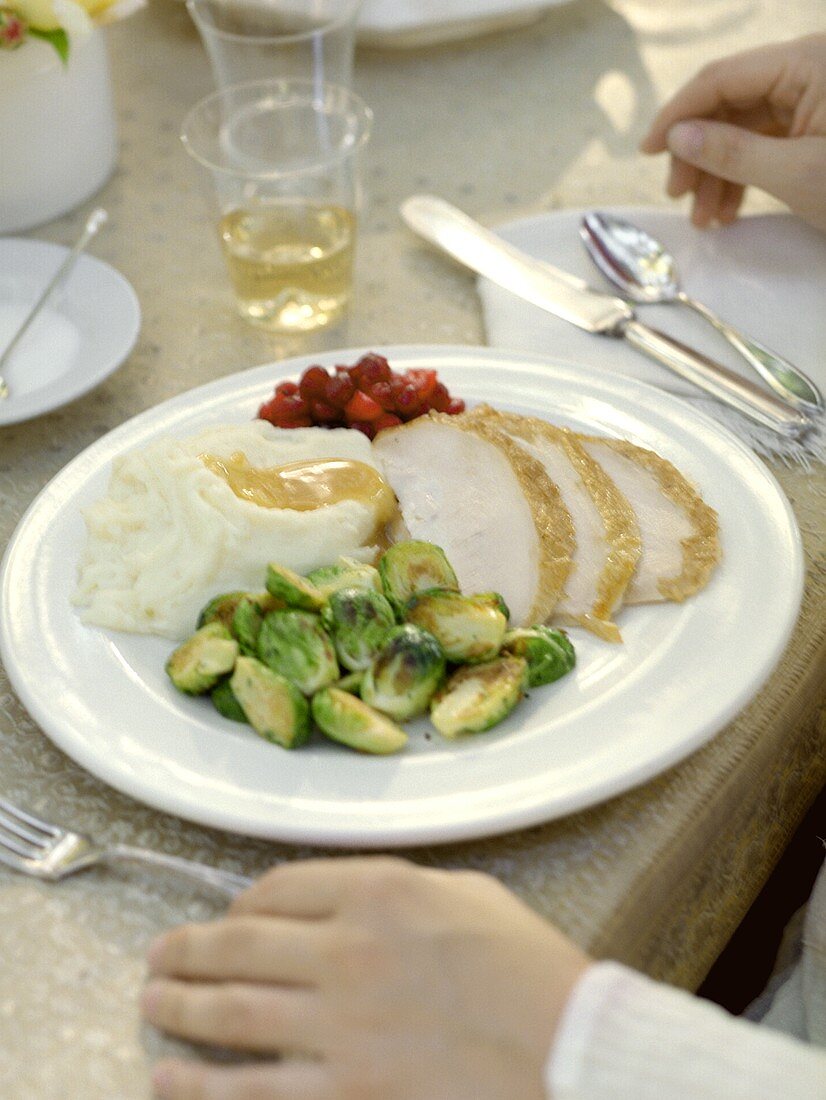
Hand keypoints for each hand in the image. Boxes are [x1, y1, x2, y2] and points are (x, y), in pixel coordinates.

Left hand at [142, 857, 590, 1099]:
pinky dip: (201, 1089)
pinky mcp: (346, 1097)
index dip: (241, 900)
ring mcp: (341, 1030)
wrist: (572, 1051)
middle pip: (239, 946)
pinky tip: (169, 1081)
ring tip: (149, 1004)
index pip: (280, 886)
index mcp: (379, 894)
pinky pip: (254, 1095)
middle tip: (160, 956)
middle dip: (186, 950)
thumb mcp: (467, 894)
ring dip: (177, 1009)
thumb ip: (396, 888)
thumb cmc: (531, 969)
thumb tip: (345, 898)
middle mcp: (348, 953)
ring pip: (230, 1017)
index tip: (227, 914)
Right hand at [640, 34, 825, 229]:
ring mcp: (815, 99)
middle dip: (698, 152)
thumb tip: (678, 136)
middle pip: (729, 104)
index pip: (722, 79)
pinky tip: (728, 211)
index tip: (645, 151)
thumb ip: (732, 152)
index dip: (677, 114)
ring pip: (744, 129)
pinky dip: (743, 177)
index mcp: (808, 63)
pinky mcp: (819, 127)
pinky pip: (767, 144)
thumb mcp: (798, 174)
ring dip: (717, 174)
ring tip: (705, 219)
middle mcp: (808, 71)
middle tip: (679, 198)